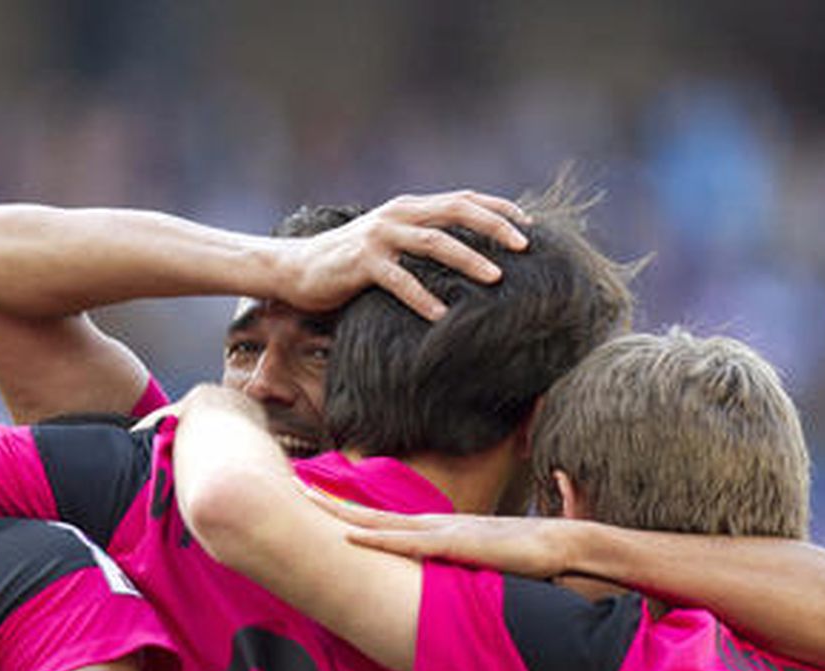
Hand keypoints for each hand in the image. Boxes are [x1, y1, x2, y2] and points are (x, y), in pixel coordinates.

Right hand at [274, 190, 530, 320]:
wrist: (295, 269)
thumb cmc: (347, 264)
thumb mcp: (391, 246)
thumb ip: (421, 244)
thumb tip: (465, 260)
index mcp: (410, 208)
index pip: (463, 199)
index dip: (498, 209)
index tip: (529, 226)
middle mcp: (398, 214)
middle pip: (456, 211)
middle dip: (494, 226)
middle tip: (525, 247)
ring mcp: (380, 236)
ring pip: (434, 242)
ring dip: (468, 260)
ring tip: (496, 279)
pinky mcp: (362, 263)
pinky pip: (399, 281)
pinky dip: (422, 298)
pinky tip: (441, 317)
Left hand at [305, 488, 569, 577]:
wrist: (564, 547)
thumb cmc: (528, 559)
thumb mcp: (482, 565)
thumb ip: (460, 571)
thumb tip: (443, 585)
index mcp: (440, 530)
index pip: (386, 521)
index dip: (351, 512)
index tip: (319, 504)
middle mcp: (436, 524)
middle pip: (373, 515)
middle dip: (332, 503)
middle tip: (295, 487)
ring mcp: (445, 532)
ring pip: (382, 523)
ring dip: (343, 515)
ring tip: (309, 503)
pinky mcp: (457, 546)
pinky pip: (409, 545)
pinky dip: (377, 541)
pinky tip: (351, 538)